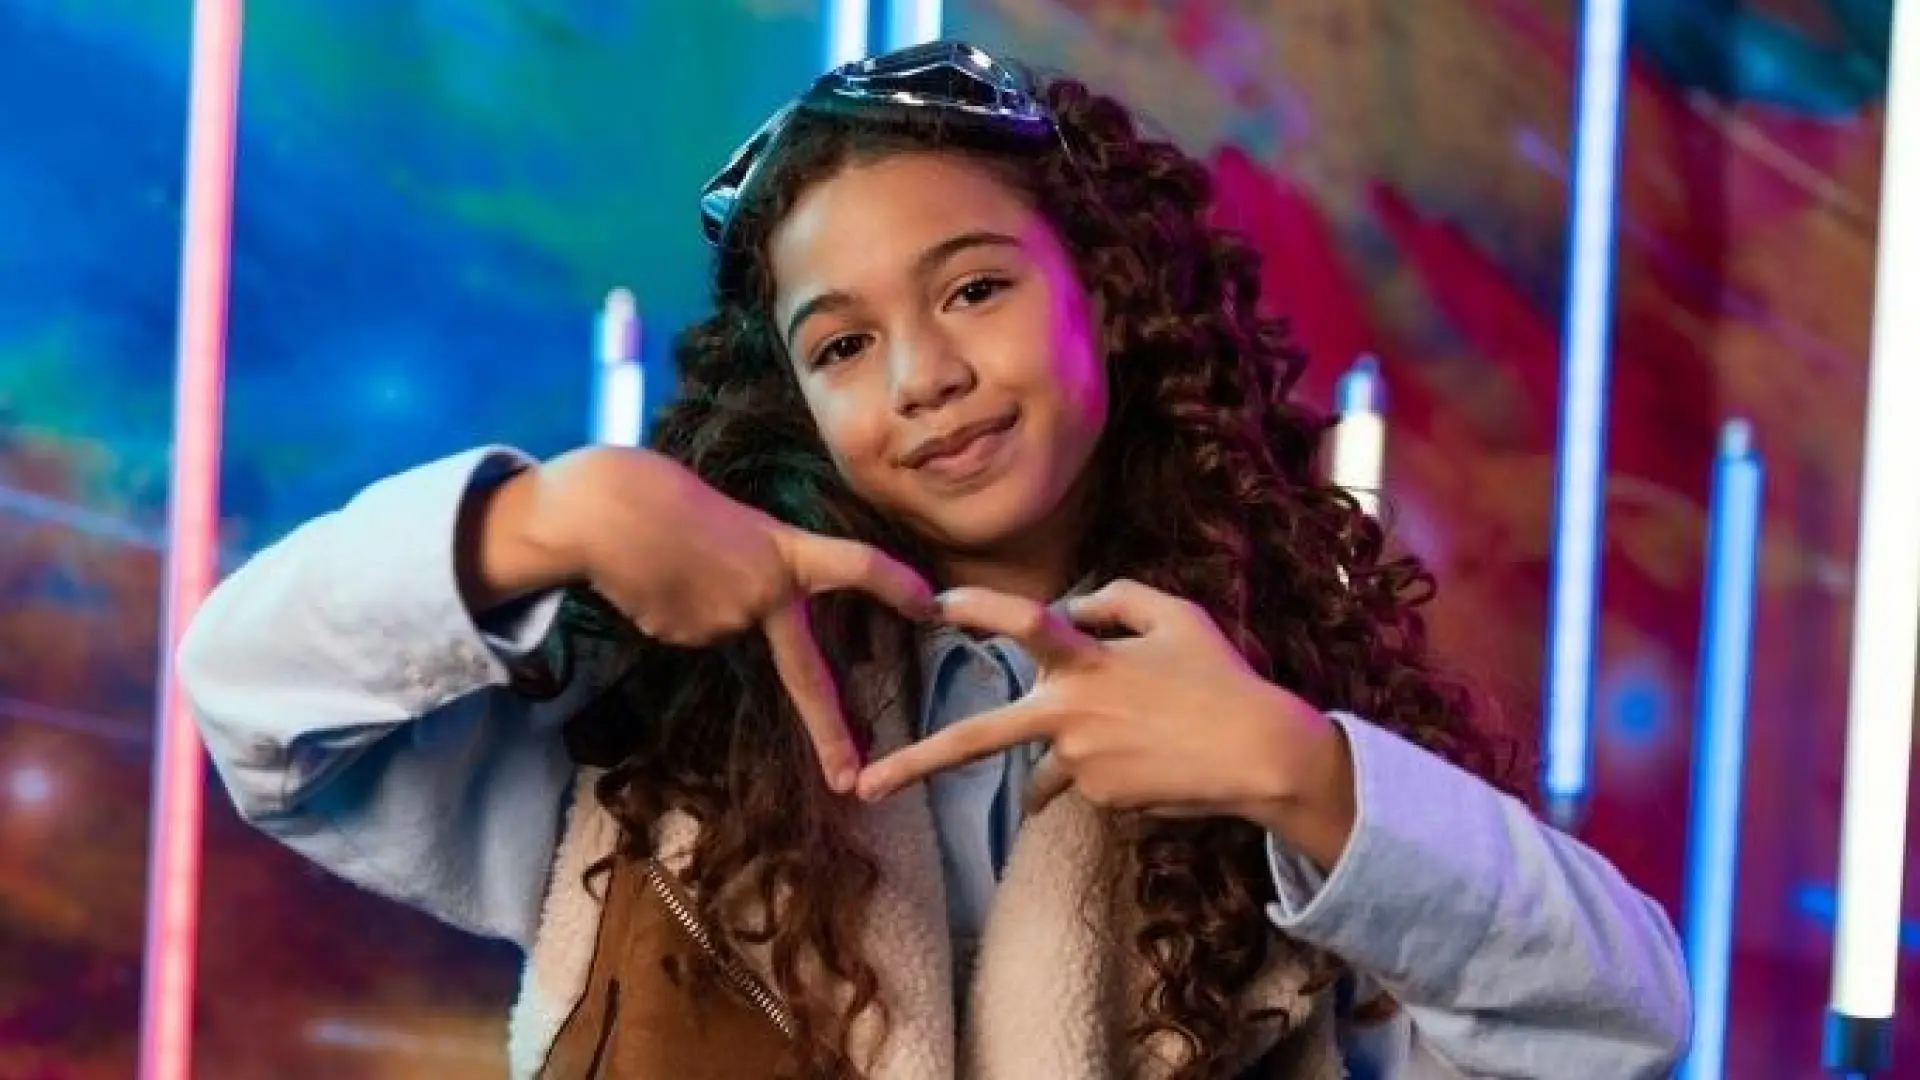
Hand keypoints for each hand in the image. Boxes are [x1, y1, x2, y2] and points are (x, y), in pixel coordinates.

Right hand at [484, 446, 936, 792]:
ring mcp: (723, 621)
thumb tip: (751, 612)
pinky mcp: (684, 637)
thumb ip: (757, 565)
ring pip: (722, 632)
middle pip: (805, 676)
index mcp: (783, 552)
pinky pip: (687, 633)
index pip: (855, 565)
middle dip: (830, 734)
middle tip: (852, 782)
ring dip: (698, 605)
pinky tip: (651, 584)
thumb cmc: (664, 499)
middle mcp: (763, 595)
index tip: (931, 606)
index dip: (894, 584)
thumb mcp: (730, 523)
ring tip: (669, 564)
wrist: (605, 507)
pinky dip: (670, 611)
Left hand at [855, 580, 1357, 866]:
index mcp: (1086, 662)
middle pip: (977, 740)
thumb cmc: (1219, 677)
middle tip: (864, 786)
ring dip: (1073, 750)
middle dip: (915, 764)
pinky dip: (1109, 767)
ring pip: (1049, 757)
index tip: (937, 604)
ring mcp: (1080, 765)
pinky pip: (1084, 780)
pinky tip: (1155, 759)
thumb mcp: (1175, 615)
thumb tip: (1069, 610)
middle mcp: (1070, 716)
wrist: (1260, 756)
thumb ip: (1113, 600)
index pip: (1022, 624)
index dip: (978, 608)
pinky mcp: (1099, 800)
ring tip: (1145, 738)